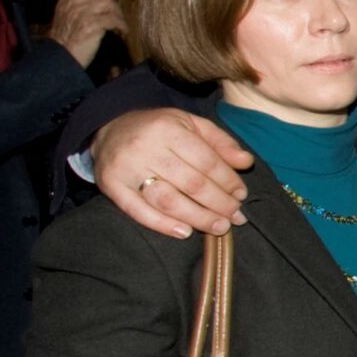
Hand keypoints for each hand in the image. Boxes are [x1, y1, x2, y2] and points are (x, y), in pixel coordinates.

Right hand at [47, 0, 127, 68]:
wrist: (59, 60)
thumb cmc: (66, 43)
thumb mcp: (67, 20)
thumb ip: (77, 7)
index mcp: (65, 4)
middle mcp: (72, 5)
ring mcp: (81, 14)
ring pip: (106, 1)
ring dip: (117, 12)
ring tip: (119, 25)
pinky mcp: (90, 25)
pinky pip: (112, 20)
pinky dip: (120, 26)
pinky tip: (122, 33)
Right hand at [94, 108, 252, 237]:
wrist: (109, 128)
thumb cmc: (158, 129)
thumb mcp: (190, 124)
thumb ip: (220, 142)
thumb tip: (247, 162)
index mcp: (169, 129)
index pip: (206, 161)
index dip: (228, 181)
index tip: (241, 196)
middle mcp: (146, 148)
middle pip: (191, 184)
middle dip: (219, 203)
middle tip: (236, 217)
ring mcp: (127, 169)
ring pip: (168, 200)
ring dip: (198, 217)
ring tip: (218, 227)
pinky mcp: (111, 186)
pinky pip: (138, 210)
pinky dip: (162, 224)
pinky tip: (184, 232)